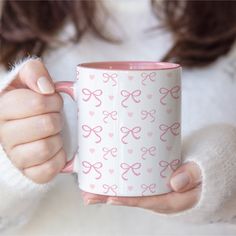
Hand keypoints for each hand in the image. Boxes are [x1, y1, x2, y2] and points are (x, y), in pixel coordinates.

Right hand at [0, 59, 65, 183]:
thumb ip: (33, 72)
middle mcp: (4, 135)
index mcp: (3, 110)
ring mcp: (16, 157)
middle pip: (46, 124)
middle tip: (55, 118)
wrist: (29, 131)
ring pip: (47, 147)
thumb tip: (46, 87)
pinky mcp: (30, 173)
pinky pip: (49, 168)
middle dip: (57, 118)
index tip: (53, 101)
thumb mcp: (27, 81)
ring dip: (58, 138)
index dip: (53, 100)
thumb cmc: (30, 105)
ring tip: (54, 133)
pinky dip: (59, 157)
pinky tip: (55, 149)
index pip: (36, 102)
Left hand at [82, 162, 201, 213]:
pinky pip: (135, 186)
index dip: (125, 200)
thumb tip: (175, 182)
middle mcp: (160, 198)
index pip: (145, 201)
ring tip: (90, 189)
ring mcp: (155, 191)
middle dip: (109, 197)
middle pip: (132, 199)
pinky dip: (120, 184)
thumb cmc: (207, 175)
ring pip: (130, 193)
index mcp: (172, 200)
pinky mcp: (153, 183)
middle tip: (88, 196)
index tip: (107, 198)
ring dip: (110, 191)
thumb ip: (192, 176)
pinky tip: (109, 180)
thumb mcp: (205, 174)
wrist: (209, 175)